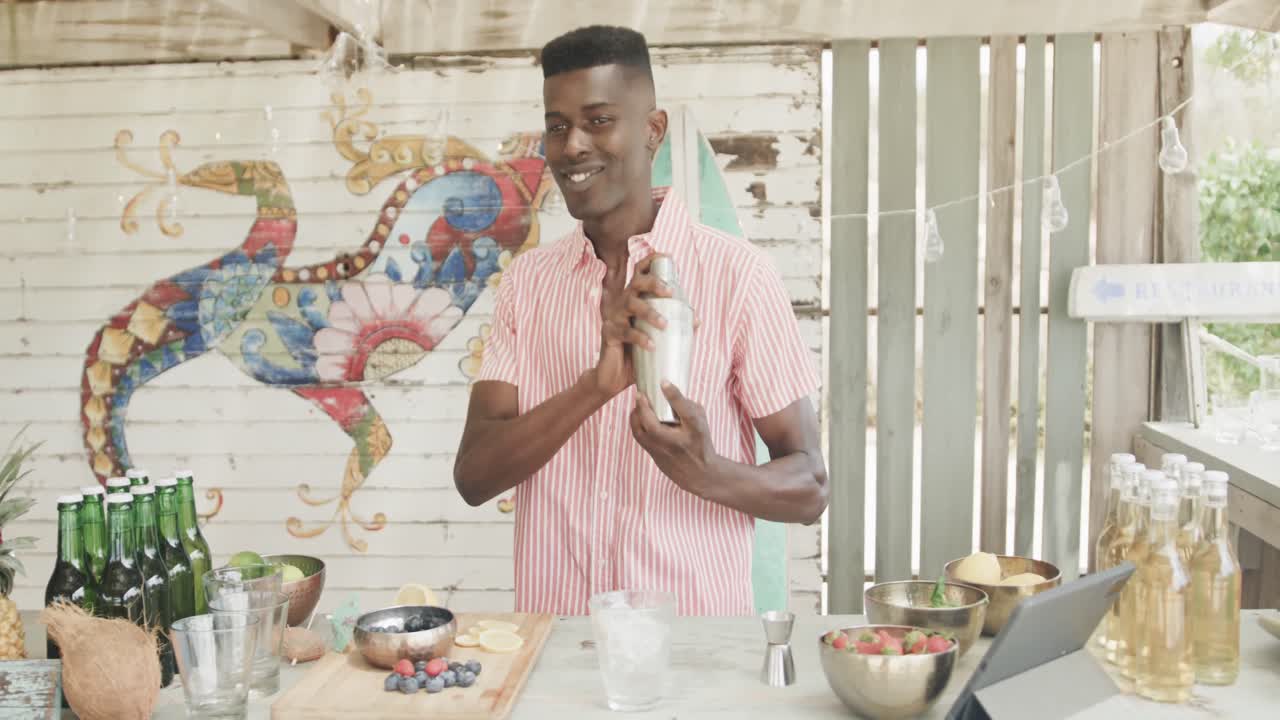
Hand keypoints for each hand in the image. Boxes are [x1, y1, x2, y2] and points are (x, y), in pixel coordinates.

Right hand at [592, 254, 671, 398]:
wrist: (613, 379)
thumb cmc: (636, 356)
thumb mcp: (656, 339)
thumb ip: (674, 328)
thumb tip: (697, 320)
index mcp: (634, 300)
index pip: (639, 273)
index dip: (650, 262)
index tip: (666, 258)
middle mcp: (622, 304)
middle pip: (635, 282)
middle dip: (653, 283)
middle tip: (670, 292)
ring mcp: (613, 318)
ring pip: (630, 304)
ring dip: (649, 312)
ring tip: (664, 324)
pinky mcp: (608, 334)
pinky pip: (624, 331)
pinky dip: (640, 337)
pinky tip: (651, 345)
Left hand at [630, 381, 717, 495]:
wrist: (699, 473)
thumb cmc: (700, 442)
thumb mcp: (701, 422)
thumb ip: (686, 405)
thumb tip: (667, 389)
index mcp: (695, 430)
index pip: (686, 412)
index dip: (674, 396)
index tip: (664, 382)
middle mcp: (679, 442)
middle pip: (654, 426)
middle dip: (643, 408)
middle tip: (640, 394)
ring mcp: (664, 452)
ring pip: (642, 434)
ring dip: (636, 416)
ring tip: (637, 404)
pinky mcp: (654, 456)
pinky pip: (640, 438)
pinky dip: (635, 424)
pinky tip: (637, 415)